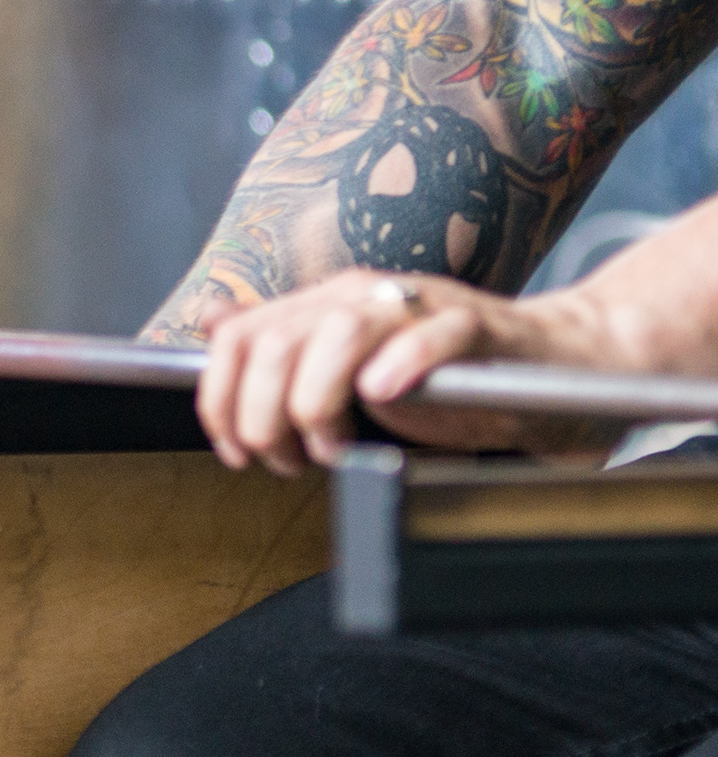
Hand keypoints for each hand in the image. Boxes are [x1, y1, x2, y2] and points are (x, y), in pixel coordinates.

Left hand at [196, 268, 596, 474]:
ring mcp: (420, 307)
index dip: (221, 400)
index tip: (235, 450)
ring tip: (332, 446)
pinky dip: (400, 365)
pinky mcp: (477, 326)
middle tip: (289, 460)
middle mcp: (363, 297)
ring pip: (339, 336)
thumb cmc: (442, 381)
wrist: (545, 368)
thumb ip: (280, 351)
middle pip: (278, 344)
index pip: (239, 338)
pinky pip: (432, 334)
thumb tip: (212, 326)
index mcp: (323, 306)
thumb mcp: (343, 371)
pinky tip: (383, 397)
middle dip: (265, 417)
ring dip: (317, 404)